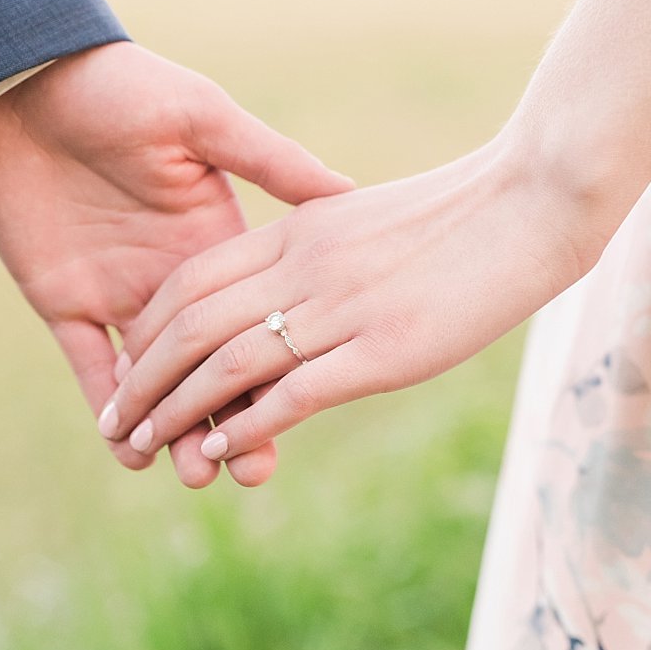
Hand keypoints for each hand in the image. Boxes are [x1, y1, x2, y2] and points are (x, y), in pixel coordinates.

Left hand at [0, 41, 352, 486]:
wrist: (24, 84)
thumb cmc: (121, 89)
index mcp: (219, 237)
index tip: (304, 413)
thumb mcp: (203, 120)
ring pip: (159, 380)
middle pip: (218, 364)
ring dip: (177, 428)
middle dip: (236, 419)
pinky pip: (90, 368)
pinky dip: (107, 410)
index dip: (283, 366)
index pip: (259, 316)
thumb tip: (346, 193)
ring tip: (198, 475)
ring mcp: (122, 293)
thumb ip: (269, 161)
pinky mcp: (65, 301)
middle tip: (254, 474)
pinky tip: (128, 453)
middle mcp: (176, 276)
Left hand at [98, 129, 602, 464]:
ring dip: (174, 411)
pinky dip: (243, 423)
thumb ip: (328, 247)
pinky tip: (218, 450)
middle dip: (141, 379)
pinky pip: (290, 391)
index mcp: (303, 228)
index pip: (194, 279)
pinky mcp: (380, 349)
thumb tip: (301, 286)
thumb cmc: (471, 210)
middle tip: (114, 423)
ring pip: (226, 362)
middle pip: (191, 323)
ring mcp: (342, 307)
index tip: (127, 366)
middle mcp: (307, 265)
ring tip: (143, 446)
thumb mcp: (374, 217)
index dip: (149, 328)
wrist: (536, 199)